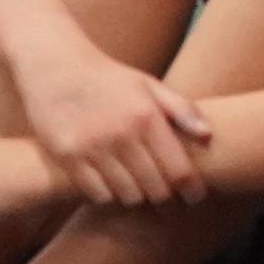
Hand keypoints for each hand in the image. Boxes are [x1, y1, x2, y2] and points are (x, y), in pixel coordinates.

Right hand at [19, 48, 215, 209]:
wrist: (56, 66)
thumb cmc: (109, 78)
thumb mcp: (148, 85)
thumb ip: (182, 109)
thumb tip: (208, 137)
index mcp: (147, 117)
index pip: (179, 170)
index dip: (192, 190)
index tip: (195, 197)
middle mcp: (121, 134)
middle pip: (155, 189)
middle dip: (165, 196)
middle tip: (165, 193)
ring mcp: (92, 148)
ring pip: (127, 196)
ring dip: (137, 197)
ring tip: (139, 189)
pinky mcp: (67, 158)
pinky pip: (97, 194)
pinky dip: (108, 195)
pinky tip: (111, 184)